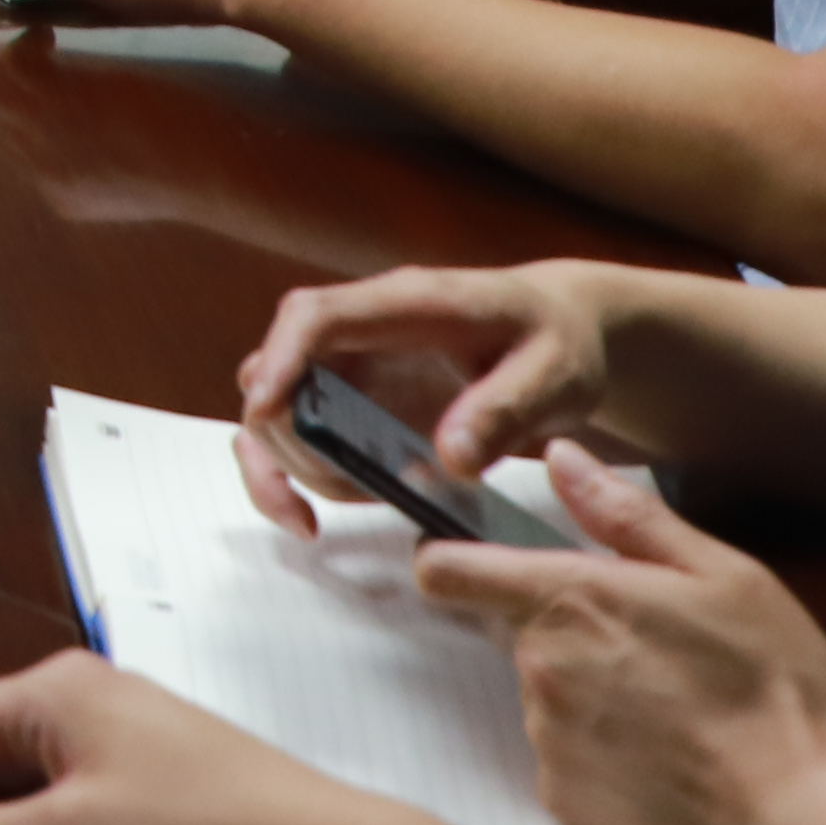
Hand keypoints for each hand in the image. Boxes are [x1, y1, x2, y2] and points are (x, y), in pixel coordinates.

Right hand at [234, 266, 622, 527]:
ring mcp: (350, 369)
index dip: (281, 359)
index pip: (315, 315)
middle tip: (340, 491)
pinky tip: (310, 519)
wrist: (560, 334)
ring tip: (332, 512)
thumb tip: (450, 458)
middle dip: (289, 437)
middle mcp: (360, 331)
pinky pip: (296, 438)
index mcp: (405, 304)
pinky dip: (288, 477)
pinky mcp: (353, 405)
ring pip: (274, 410)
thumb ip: (506, 410)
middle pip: (275, 370)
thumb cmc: (556, 342)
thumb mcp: (555, 374)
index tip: (265, 410)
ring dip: (286, 464)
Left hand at [411, 452, 825, 824]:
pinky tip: (669, 764)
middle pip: (518, 634)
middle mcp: (539, 670)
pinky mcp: (565, 804)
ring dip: (590, 696)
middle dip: (566, 632)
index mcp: (569, 600)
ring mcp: (548, 742)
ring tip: (676, 713)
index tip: (474, 563)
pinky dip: (605, 757)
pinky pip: (568, 761)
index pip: (446, 569)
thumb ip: (628, 515)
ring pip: (548, 698)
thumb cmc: (777, 691)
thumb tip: (559, 458)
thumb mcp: (725, 578)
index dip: (448, 560)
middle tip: (653, 651)